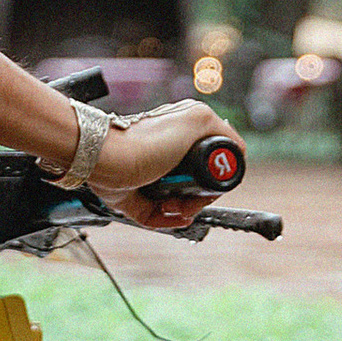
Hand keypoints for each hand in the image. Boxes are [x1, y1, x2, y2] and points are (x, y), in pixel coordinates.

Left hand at [90, 98, 239, 230]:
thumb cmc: (146, 141)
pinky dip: (164, 220)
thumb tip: (236, 148)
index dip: (216, 178)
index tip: (211, 185)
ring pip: (176, 201)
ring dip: (182, 210)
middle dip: (198, 198)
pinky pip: (153, 214)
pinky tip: (170, 217)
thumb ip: (222, 130)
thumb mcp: (197, 121)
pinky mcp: (132, 195)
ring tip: (176, 208)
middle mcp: (167, 154)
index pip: (212, 162)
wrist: (106, 160)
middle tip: (192, 201)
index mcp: (183, 134)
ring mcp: (150, 175)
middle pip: (195, 186)